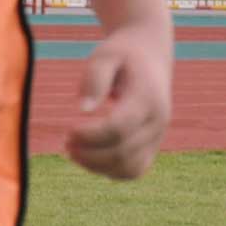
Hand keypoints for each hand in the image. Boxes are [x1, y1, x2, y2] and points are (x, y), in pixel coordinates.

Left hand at [65, 26, 170, 179]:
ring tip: (74, 151)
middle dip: (89, 153)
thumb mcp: (105, 55)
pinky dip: (109, 171)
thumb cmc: (123, 54)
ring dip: (98, 166)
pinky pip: (133, 171)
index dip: (90, 136)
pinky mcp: (152, 146)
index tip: (69, 130)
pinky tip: (89, 156)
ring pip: (129, 168)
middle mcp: (158, 121)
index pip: (118, 128)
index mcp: (147, 98)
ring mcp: (157, 136)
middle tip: (66, 141)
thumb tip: (84, 109)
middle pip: (122, 152)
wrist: (151, 55)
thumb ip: (95, 78)